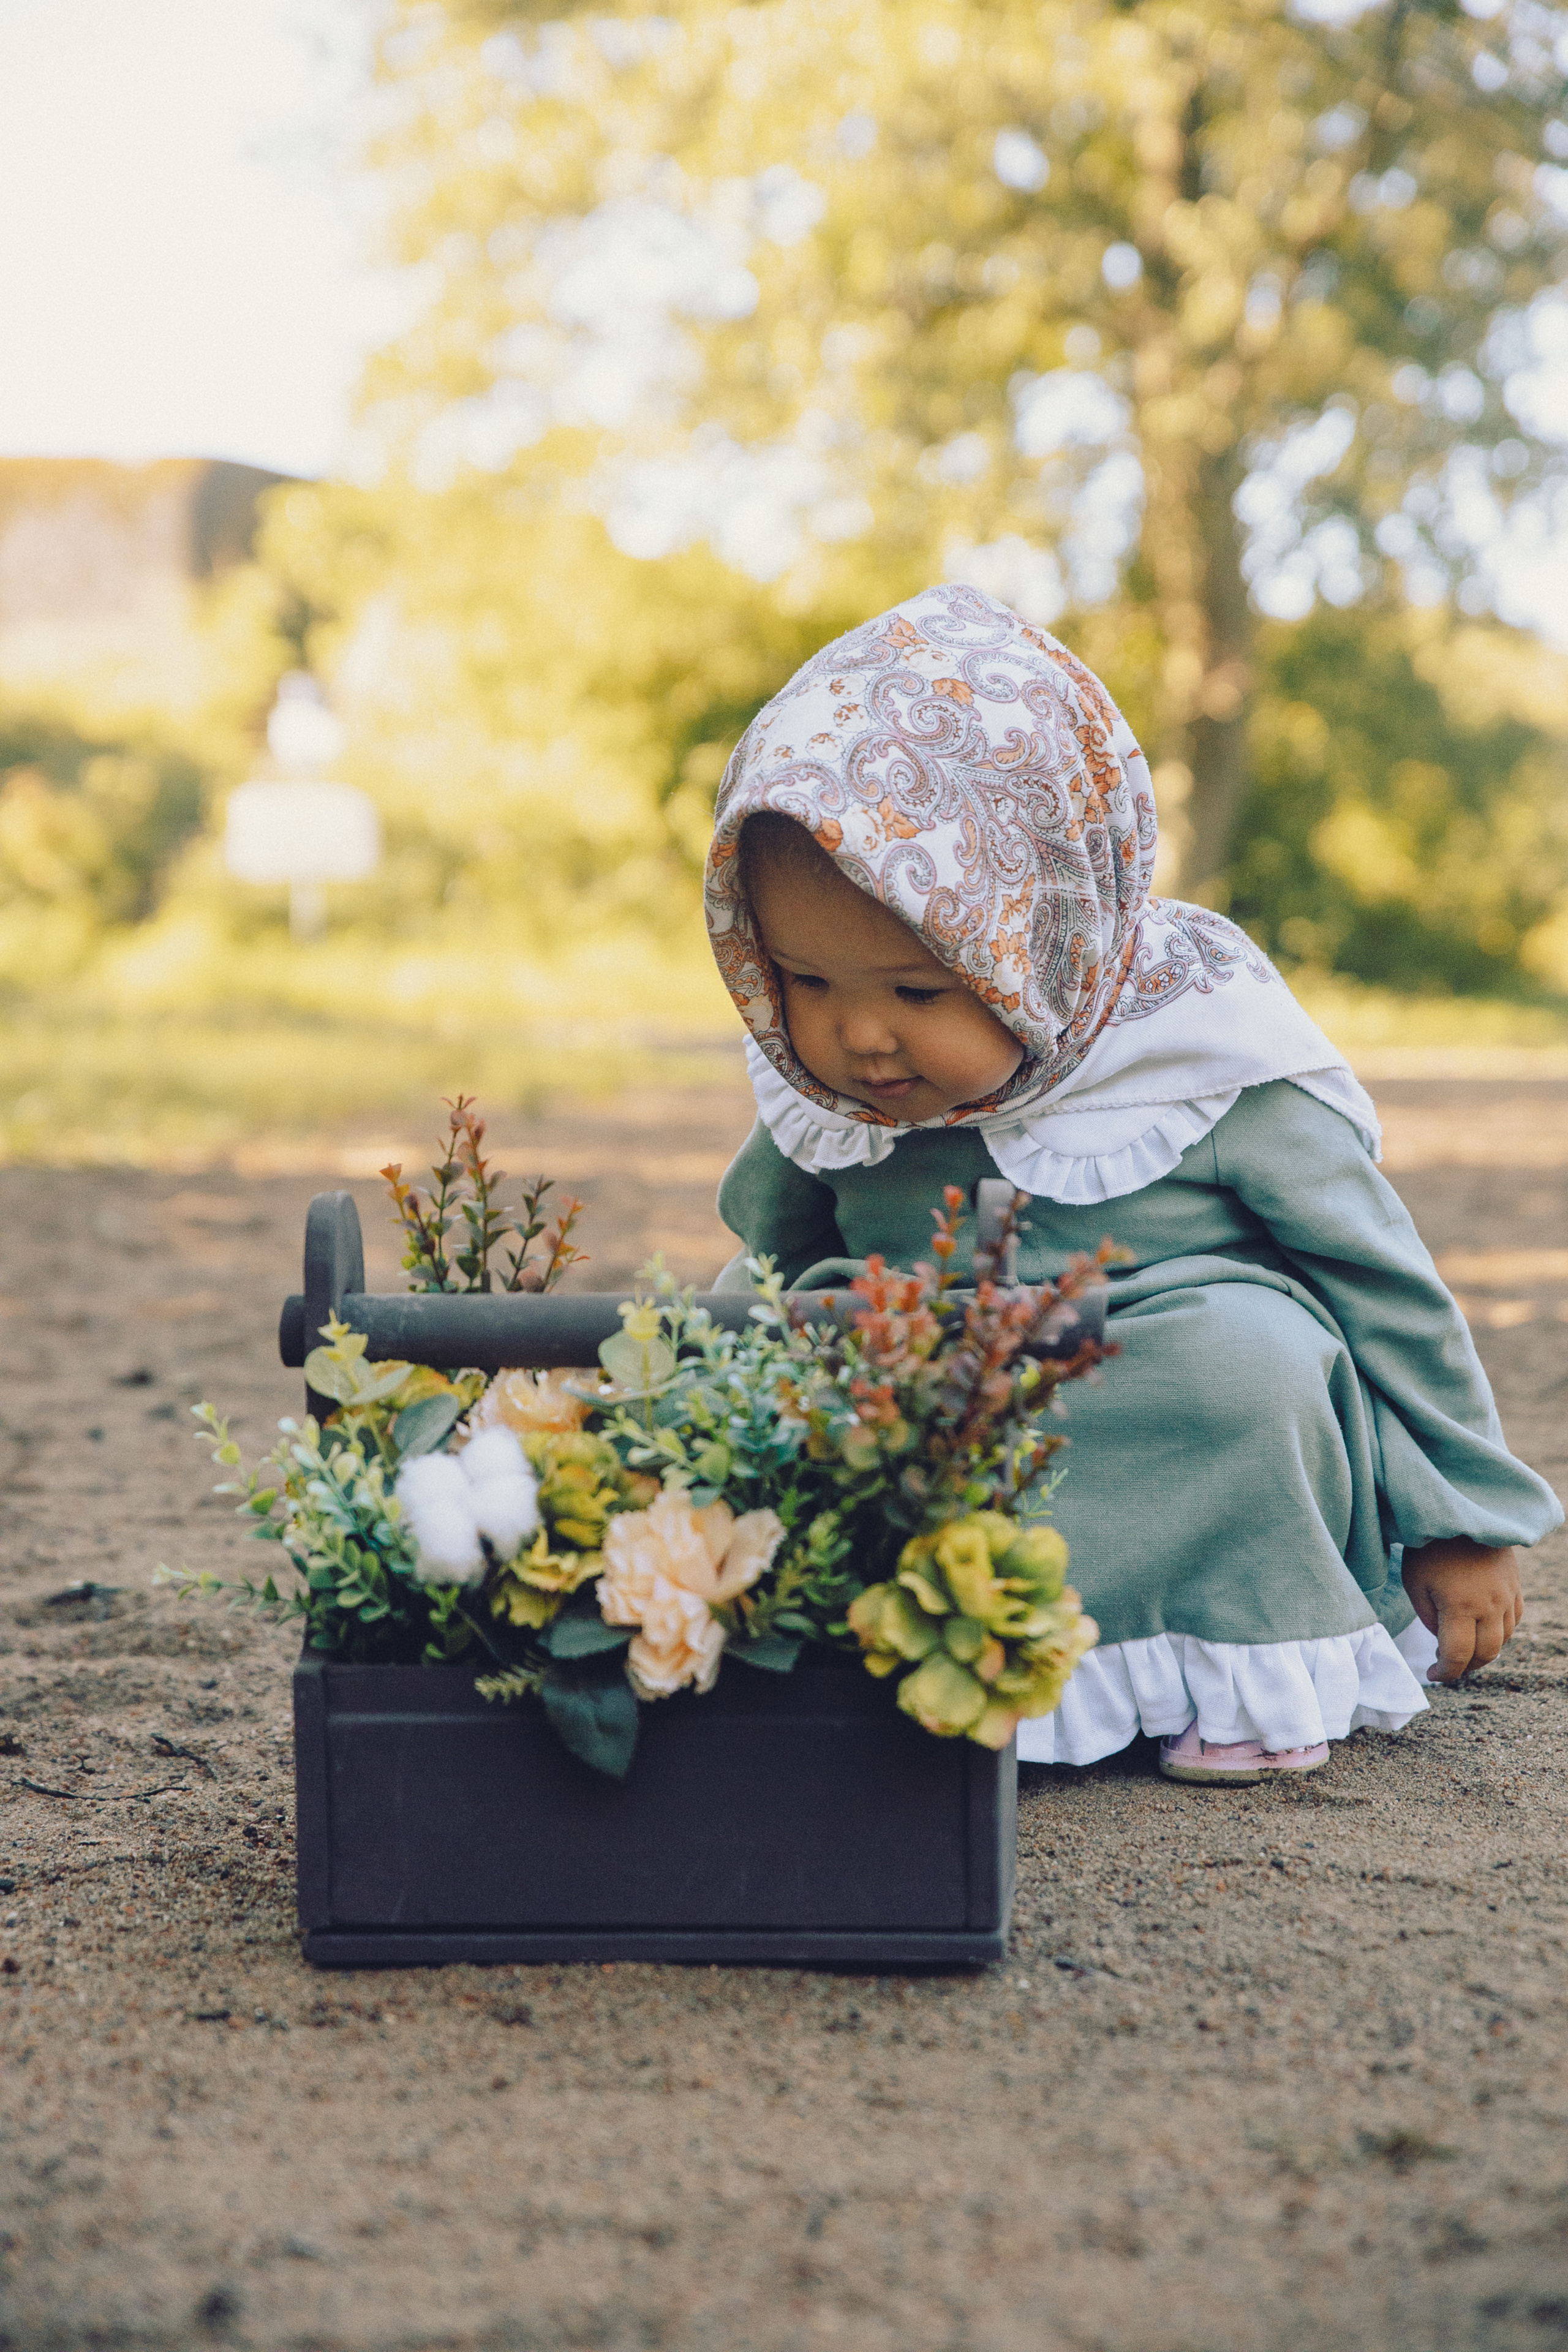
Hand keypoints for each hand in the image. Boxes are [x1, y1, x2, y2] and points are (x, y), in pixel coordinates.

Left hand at [1402, 1537, 1522, 1683]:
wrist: (1462, 1512)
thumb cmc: (1430, 1547)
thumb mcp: (1415, 1583)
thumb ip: (1428, 1618)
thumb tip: (1442, 1640)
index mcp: (1459, 1606)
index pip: (1457, 1656)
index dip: (1444, 1673)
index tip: (1431, 1675)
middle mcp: (1488, 1605)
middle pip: (1485, 1654)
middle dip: (1465, 1666)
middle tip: (1447, 1664)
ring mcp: (1506, 1596)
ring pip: (1502, 1640)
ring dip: (1483, 1651)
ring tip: (1463, 1648)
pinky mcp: (1515, 1586)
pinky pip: (1513, 1621)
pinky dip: (1498, 1633)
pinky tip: (1481, 1628)